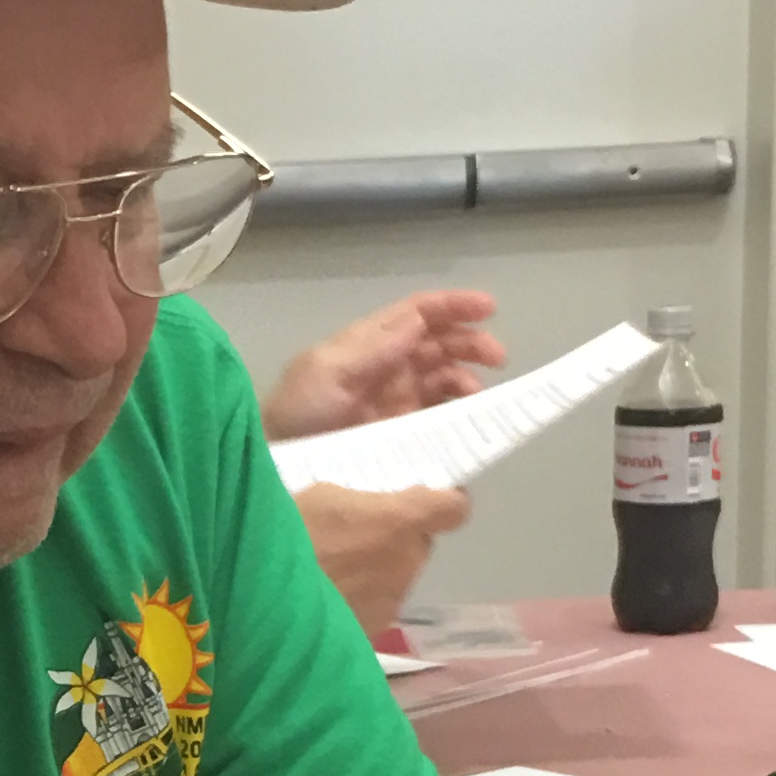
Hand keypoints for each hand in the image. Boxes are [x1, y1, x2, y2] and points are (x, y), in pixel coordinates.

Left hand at [262, 289, 502, 439]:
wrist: (278, 469)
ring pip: (443, 378)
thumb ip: (373, 347)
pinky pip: (438, 417)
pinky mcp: (401, 436)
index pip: (416, 314)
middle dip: (469, 343)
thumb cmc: (296, 414)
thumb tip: (420, 320)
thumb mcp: (325, 371)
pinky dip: (458, 413)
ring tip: (475, 395)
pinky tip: (466, 419)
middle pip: (438, 343)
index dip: (452, 306)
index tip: (489, 308)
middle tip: (496, 358)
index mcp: (367, 345)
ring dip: (466, 377)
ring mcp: (395, 403)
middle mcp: (386, 368)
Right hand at [292, 478, 468, 634]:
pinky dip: (356, 601)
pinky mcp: (372, 633)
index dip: (440, 503)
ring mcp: (391, 602)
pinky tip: (324, 598)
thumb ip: (361, 501)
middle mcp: (406, 563)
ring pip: (395, 578)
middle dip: (393, 538)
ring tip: (328, 571)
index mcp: (399, 521)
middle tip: (352, 536)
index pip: (453, 508)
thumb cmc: (285, 537)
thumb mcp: (319, 496)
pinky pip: (374, 607)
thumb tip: (372, 509)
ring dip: (373, 571)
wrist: (260, 605)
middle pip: (418, 545)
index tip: (417, 500)